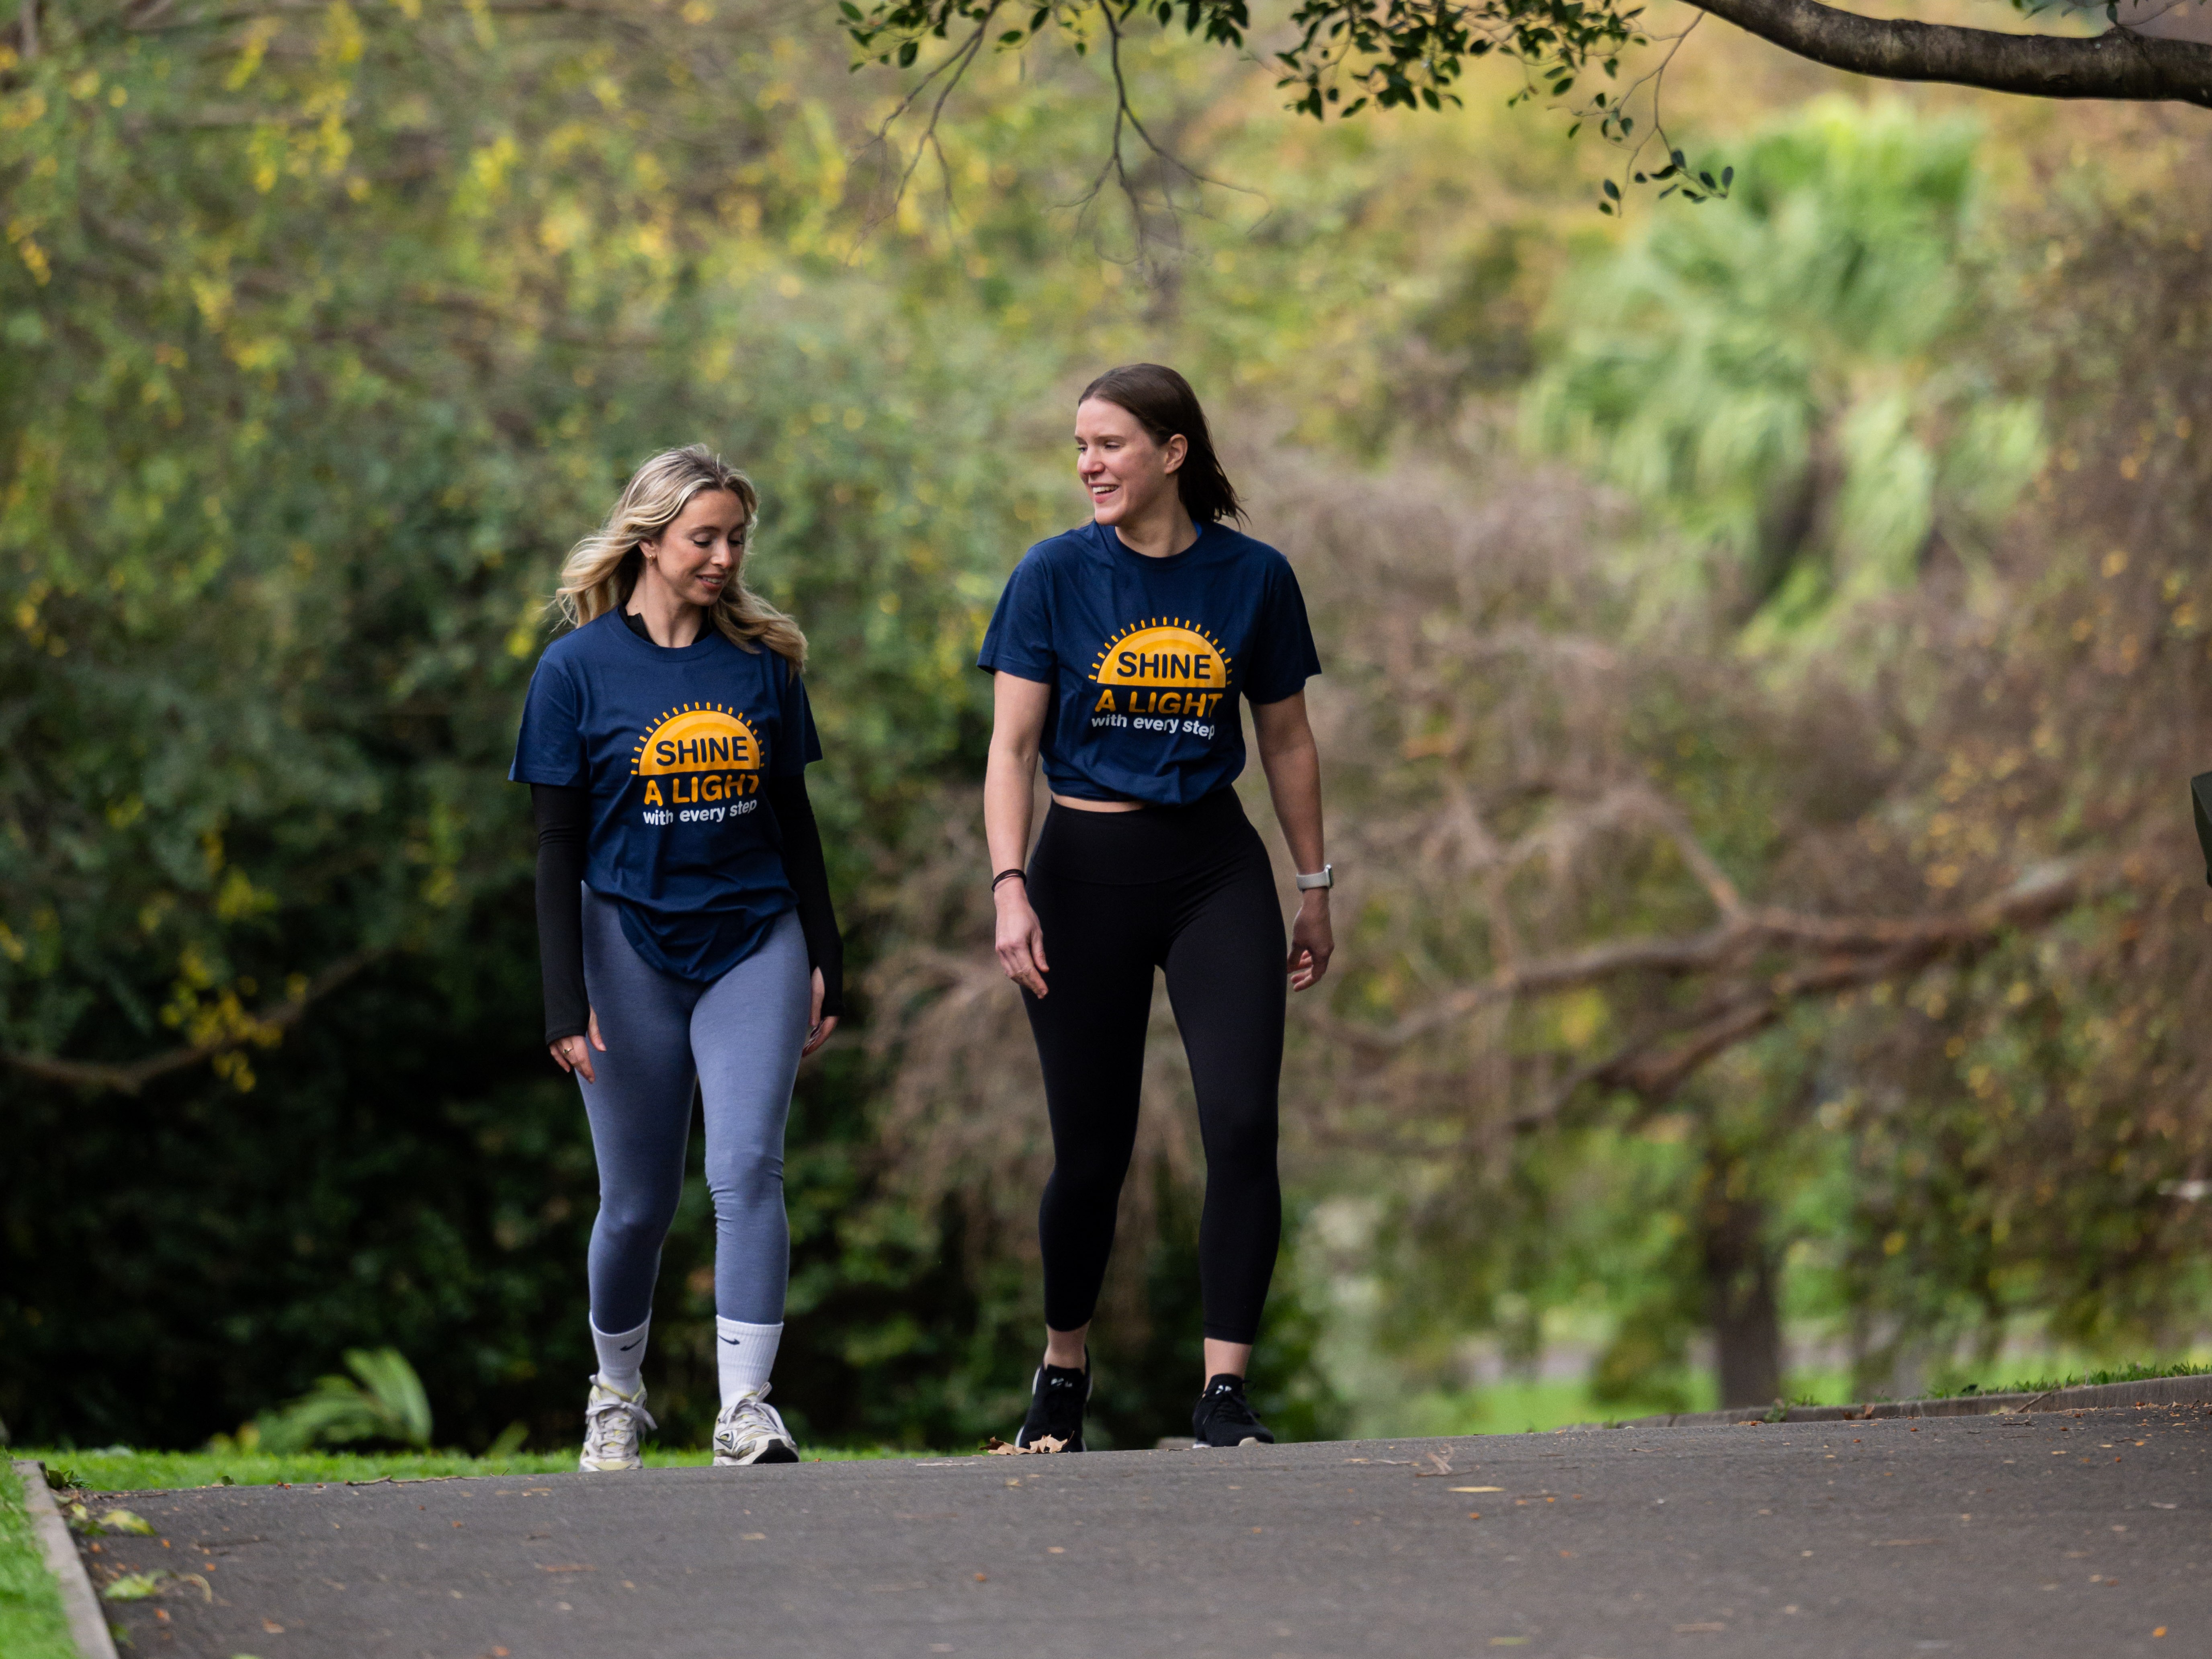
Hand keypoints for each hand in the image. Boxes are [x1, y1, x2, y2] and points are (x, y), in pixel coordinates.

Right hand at [550, 1007, 605, 1082]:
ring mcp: (556, 1038)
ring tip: (582, 1073)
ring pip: (565, 1057)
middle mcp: (564, 1038)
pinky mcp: (551, 1036)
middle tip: (590, 1079)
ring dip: (574, 1066)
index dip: (587, 1069)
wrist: (561, 995)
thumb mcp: (591, 1017)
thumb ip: (595, 1034)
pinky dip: (560, 1061)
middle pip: (574, 1059)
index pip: (582, 1057)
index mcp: (575, 1034)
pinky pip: (555, 1053)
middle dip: (582, 1069)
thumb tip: (602, 1050)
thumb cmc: (579, 1005)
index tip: (592, 1078)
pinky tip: (567, 1068)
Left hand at [803, 965, 837, 1057]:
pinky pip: (818, 1020)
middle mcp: (831, 1011)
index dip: (815, 1044)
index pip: (824, 1033)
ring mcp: (827, 1007)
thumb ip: (815, 1006)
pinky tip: (806, 1032)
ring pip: (820, 1027)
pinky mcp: (822, 1001)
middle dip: (813, 1044)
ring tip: (802, 1047)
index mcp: (833, 1010)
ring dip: (813, 1037)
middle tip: (800, 1055)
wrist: (824, 957)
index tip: (804, 1053)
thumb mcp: (816, 990)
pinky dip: (813, 1028)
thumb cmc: (820, 973)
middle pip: (823, 1033)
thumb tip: (813, 1025)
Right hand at [994, 881, 1049, 997]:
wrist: (1009, 903)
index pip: (1028, 970)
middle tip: (1042, 993)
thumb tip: (1044, 970)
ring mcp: (1000, 950)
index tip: (1045, 991)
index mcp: (1017, 945)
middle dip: (1032, 985)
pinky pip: (1007, 967)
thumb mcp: (1037, 933)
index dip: (1037, 983)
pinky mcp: (998, 949)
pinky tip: (1024, 978)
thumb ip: (1039, 953)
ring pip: (1012, 973)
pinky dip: (1016, 975)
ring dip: (1023, 982)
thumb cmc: (1026, 916)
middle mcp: (1006, 949)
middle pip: (1019, 974)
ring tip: (1035, 988)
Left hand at [1287, 891, 1332, 991]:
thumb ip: (1292, 958)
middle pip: (1316, 969)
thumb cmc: (1306, 923)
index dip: (1305, 983)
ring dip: (1304, 965)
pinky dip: (1307, 956)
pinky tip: (1298, 956)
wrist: (1315, 904)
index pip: (1316, 975)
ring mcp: (1325, 943)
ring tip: (1291, 968)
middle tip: (1291, 980)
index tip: (1295, 987)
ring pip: (1315, 960)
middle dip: (1303, 975)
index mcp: (1323, 954)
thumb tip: (1287, 969)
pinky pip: (1315, 952)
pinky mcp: (1322, 937)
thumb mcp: (1297, 943)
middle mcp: (1327, 950)